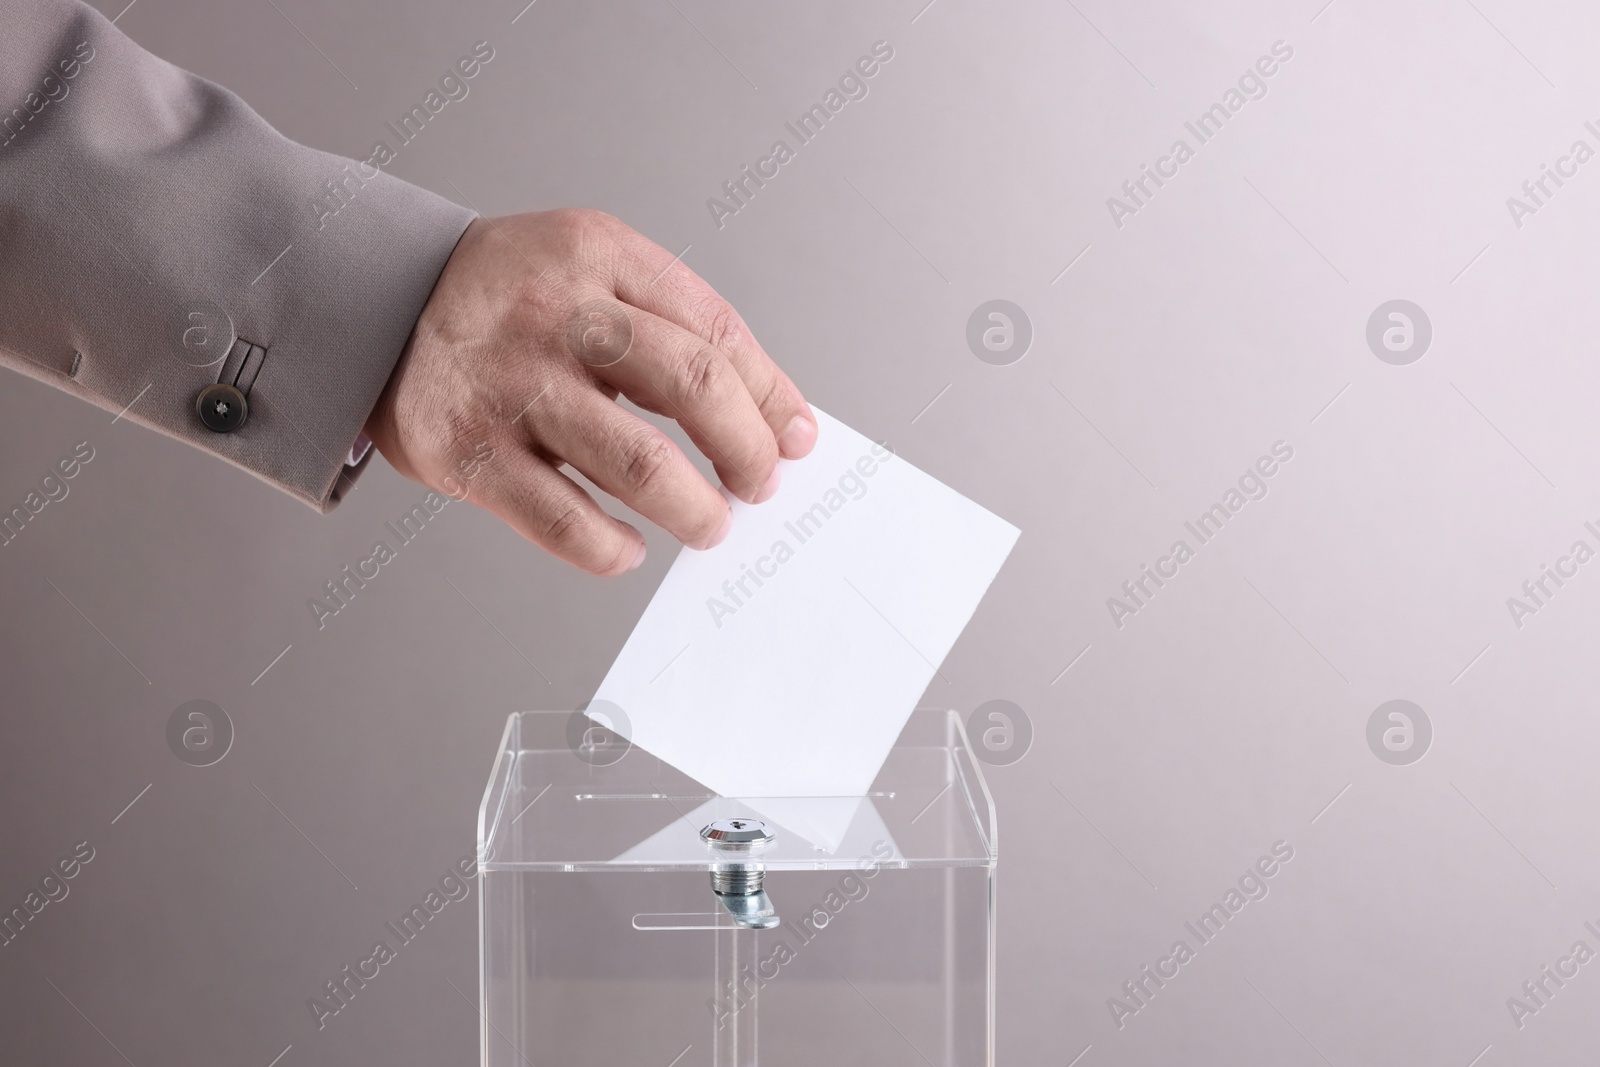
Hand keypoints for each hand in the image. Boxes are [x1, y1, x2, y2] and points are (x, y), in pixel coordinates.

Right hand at [364, 209, 817, 575]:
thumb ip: (675, 327)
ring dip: (694, 510)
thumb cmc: (507, 299)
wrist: (371, 304)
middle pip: (692, 388)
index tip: (795, 441)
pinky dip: (612, 548)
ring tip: (708, 523)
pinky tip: (628, 547)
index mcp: (599, 256)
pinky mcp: (467, 452)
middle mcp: (555, 314)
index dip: (771, 396)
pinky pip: (564, 521)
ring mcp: (509, 385)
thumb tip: (775, 419)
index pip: (715, 331)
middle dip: (747, 451)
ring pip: (638, 464)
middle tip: (757, 486)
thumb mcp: (592, 272)